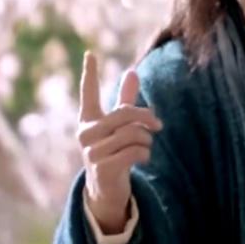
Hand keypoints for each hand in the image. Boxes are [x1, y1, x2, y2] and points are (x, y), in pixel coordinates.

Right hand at [76, 50, 161, 233]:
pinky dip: (145, 154)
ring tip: (145, 146)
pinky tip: (142, 158)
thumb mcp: (118, 126)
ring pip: (133, 134)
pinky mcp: (103, 168)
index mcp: (88, 120)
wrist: (106, 189)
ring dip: (146, 140)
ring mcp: (92, 152)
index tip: (90, 53)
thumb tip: (132, 70)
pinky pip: (135, 151)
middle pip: (125, 114)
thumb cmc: (113, 151)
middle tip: (158, 125)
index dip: (89, 74)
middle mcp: (86, 134)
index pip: (88, 93)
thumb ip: (124, 100)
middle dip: (147, 118)